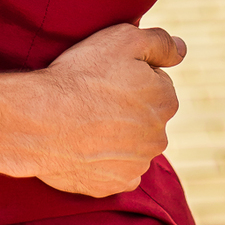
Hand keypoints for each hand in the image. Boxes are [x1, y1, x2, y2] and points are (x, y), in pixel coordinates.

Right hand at [6, 23, 183, 197]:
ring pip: (133, 144)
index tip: (108, 75)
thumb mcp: (123, 39)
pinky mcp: (115, 185)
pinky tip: (86, 145)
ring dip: (117, 134)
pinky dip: (105, 160)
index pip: (156, 83)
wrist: (42, 120)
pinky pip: (117, 170)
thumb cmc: (82, 75)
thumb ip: (160, 42)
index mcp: (166, 100)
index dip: (131, 75)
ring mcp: (137, 165)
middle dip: (128, 107)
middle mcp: (159, 137)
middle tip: (96, 97)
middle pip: (147, 116)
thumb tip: (182, 49)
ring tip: (86, 121)